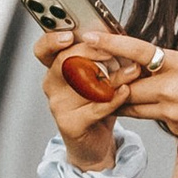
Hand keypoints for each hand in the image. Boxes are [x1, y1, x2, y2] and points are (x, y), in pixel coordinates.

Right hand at [36, 25, 137, 165]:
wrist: (96, 142)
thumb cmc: (99, 103)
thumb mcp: (100, 76)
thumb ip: (103, 57)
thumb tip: (117, 37)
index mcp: (56, 68)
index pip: (44, 50)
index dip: (52, 40)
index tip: (69, 35)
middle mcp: (52, 85)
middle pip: (64, 61)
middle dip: (91, 53)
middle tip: (113, 50)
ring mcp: (58, 105)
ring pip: (83, 83)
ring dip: (112, 76)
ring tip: (133, 70)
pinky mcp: (70, 123)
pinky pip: (94, 107)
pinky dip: (113, 99)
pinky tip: (126, 92)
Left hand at [97, 43, 177, 155]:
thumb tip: (157, 60)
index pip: (139, 51)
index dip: (111, 44)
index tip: (90, 37)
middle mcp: (172, 88)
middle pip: (126, 86)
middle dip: (112, 83)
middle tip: (97, 78)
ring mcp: (172, 112)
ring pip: (134, 106)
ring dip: (126, 100)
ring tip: (123, 95)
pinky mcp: (176, 129)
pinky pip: (157, 120)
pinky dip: (158, 114)